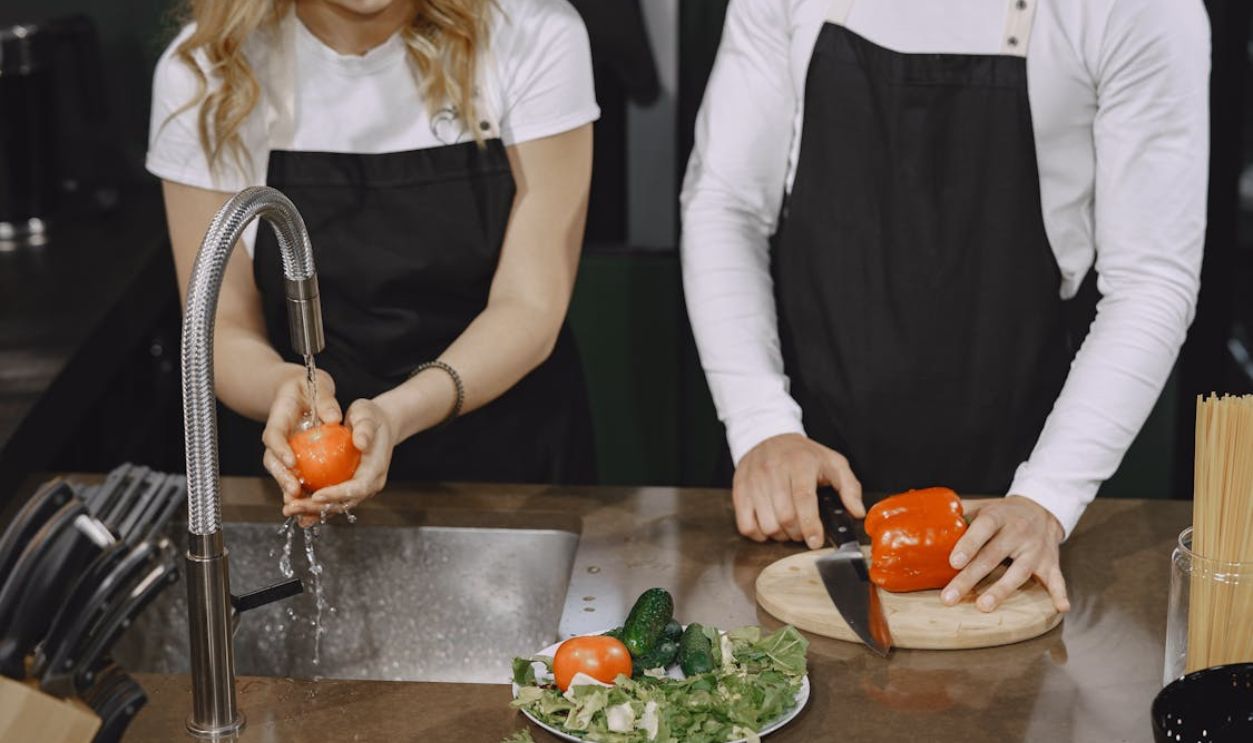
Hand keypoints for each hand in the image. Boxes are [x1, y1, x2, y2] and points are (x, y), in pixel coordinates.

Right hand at [262, 367, 342, 525]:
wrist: (303, 390)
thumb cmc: (310, 385)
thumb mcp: (317, 384)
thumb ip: (325, 400)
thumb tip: (333, 418)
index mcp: (279, 418)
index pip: (274, 435)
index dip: (280, 449)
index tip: (291, 461)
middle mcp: (278, 437)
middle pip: (273, 460)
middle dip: (281, 477)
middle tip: (293, 490)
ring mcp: (284, 449)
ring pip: (282, 472)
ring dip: (289, 489)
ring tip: (299, 504)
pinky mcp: (294, 458)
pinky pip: (296, 475)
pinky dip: (302, 489)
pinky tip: (312, 504)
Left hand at [283, 397, 395, 521]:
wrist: (377, 426)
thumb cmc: (370, 418)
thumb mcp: (367, 416)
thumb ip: (365, 428)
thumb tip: (361, 442)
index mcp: (375, 471)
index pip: (357, 488)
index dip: (337, 494)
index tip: (316, 495)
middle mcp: (368, 486)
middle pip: (343, 503)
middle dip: (317, 508)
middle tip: (292, 507)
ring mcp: (358, 489)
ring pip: (334, 506)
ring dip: (311, 511)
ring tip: (289, 510)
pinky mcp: (348, 489)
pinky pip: (330, 500)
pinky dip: (312, 505)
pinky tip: (293, 506)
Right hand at [732, 433, 863, 547]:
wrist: (769, 437)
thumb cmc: (803, 455)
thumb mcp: (833, 462)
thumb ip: (849, 487)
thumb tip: (857, 512)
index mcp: (800, 464)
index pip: (803, 499)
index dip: (810, 525)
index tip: (815, 541)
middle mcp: (774, 470)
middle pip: (785, 517)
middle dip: (797, 533)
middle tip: (803, 531)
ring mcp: (754, 481)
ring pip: (766, 524)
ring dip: (780, 534)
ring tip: (787, 527)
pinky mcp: (740, 490)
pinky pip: (746, 525)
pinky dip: (759, 534)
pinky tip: (769, 526)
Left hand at [941, 495, 1069, 612]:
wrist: (1042, 509)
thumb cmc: (1003, 513)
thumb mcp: (984, 505)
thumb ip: (959, 512)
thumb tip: (927, 516)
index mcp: (998, 516)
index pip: (982, 529)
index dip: (968, 544)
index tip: (953, 562)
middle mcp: (1018, 532)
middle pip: (992, 556)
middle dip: (970, 578)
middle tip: (949, 597)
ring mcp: (1035, 549)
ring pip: (1019, 571)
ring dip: (1001, 590)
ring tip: (983, 606)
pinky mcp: (1051, 562)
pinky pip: (1057, 578)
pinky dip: (1060, 593)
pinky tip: (1061, 607)